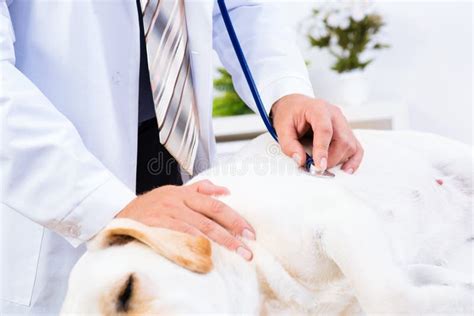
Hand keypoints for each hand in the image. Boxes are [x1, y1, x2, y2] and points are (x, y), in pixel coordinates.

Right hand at [116, 180, 254, 259]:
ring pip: (199, 228)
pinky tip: (209, 254)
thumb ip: (200, 189)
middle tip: (248, 248)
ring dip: (220, 242)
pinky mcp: (156, 228)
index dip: (235, 219)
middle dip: (233, 233)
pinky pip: (180, 237)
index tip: (250, 233)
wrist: (120, 215)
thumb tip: (225, 190)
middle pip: (211, 217)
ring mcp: (167, 215)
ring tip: (237, 253)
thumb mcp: (175, 191)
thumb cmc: (151, 205)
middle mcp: (177, 202)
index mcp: (184, 193)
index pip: (215, 205)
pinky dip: (196, 245)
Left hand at [271, 94, 363, 172]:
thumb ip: (289, 144)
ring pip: (350, 145)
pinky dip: (353, 160)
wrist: (296, 105)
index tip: (319, 165)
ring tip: (323, 163)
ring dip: (338, 159)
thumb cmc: (290, 113)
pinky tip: (346, 168)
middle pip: (342, 139)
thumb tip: (301, 160)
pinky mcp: (346, 132)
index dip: (323, 150)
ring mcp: (343, 123)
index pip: (325, 130)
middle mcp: (334, 115)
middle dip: (330, 158)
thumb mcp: (282, 127)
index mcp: (318, 109)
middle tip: (316, 167)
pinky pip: (356, 147)